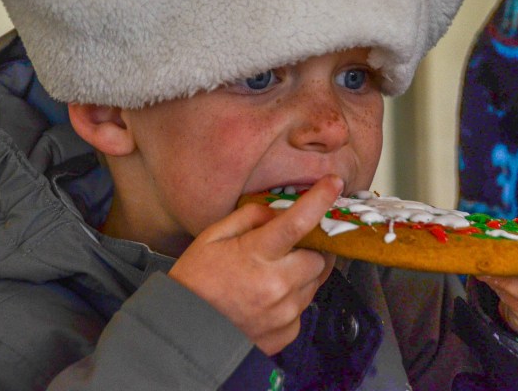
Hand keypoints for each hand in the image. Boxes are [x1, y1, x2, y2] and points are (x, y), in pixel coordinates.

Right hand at [168, 175, 341, 354]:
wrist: (183, 333)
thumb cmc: (195, 281)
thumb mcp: (212, 237)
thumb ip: (249, 218)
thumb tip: (278, 212)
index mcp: (256, 255)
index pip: (298, 221)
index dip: (320, 199)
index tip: (334, 183)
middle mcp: (276, 285)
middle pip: (319, 257)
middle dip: (310, 249)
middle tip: (290, 249)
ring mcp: (284, 313)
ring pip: (314, 283)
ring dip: (302, 274)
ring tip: (272, 276)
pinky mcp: (287, 334)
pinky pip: (303, 308)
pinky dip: (293, 299)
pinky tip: (268, 299)